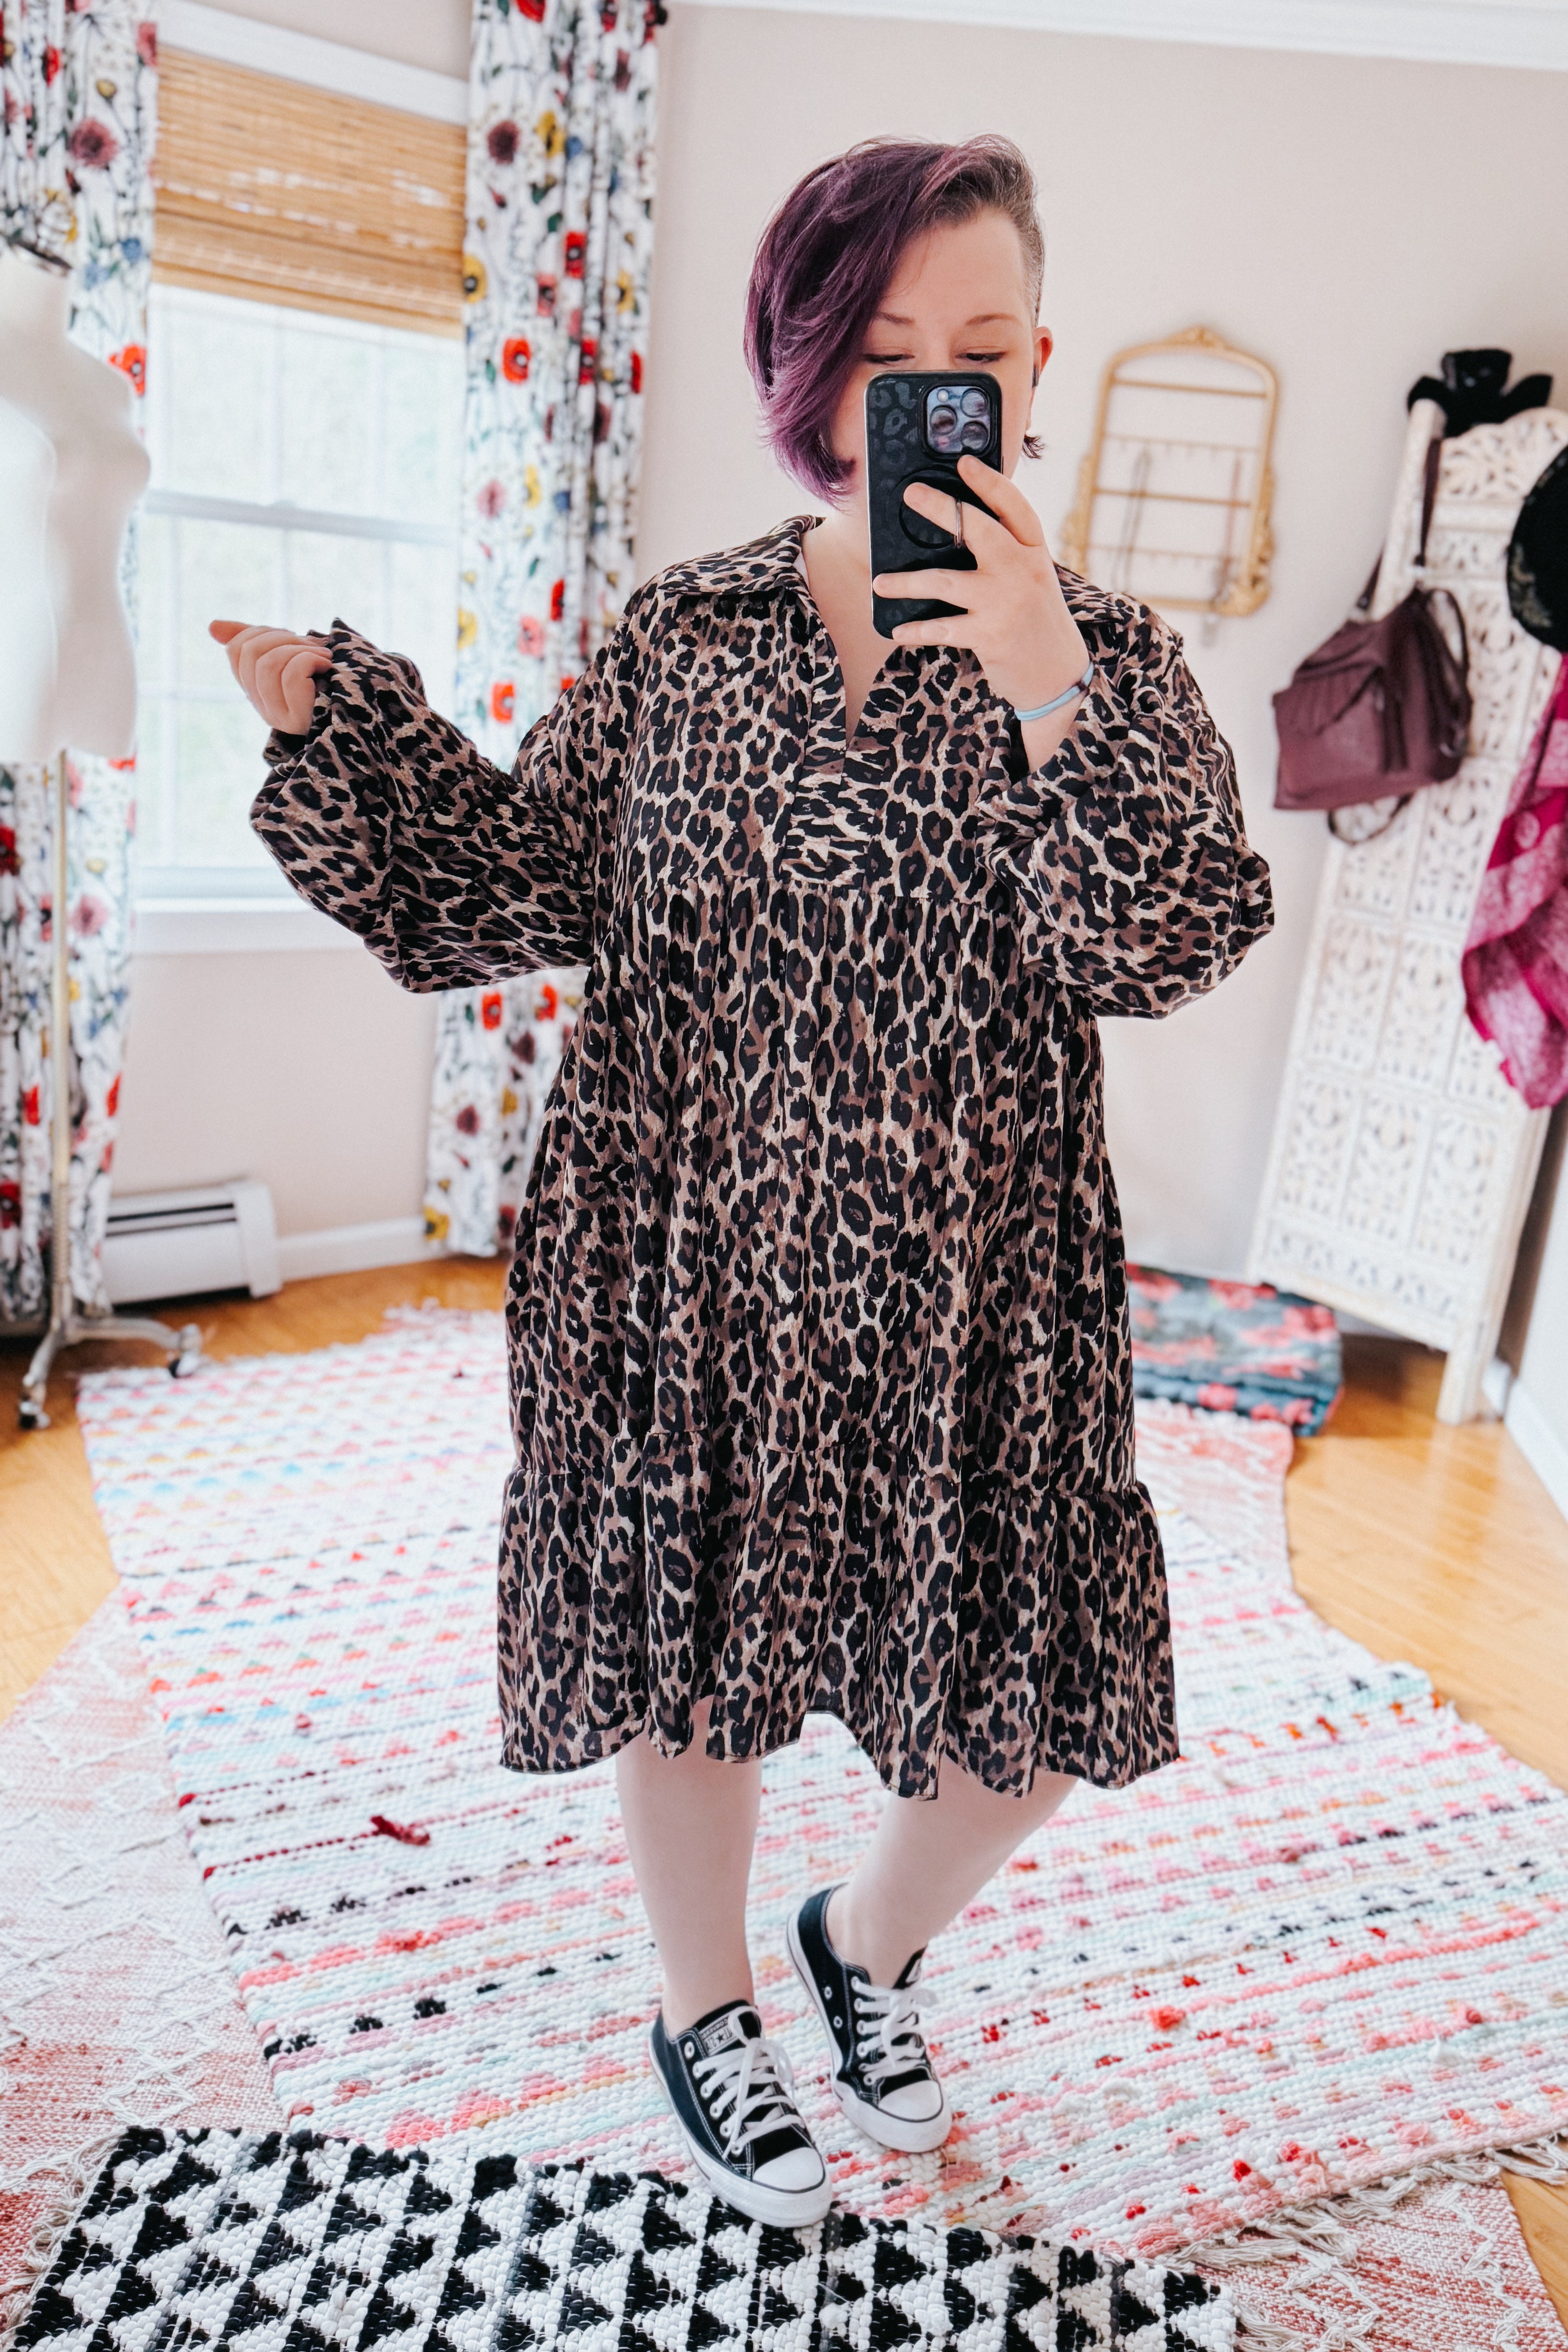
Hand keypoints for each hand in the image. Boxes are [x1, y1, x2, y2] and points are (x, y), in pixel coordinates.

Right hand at [209, 620, 331, 732]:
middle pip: (249, 652)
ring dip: (301, 649)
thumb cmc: (332, 676)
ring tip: (323, 658)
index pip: (236, 648)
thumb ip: (256, 640)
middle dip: (284, 638)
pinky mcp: (296, 719)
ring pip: (268, 663)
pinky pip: (290, 673)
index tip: (292, 639)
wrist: (370, 705)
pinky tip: (327, 668)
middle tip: (312, 647)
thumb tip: (212, 626)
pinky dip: (311, 660)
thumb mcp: (293, 651)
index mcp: (256, 688)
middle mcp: (261, 705)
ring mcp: (276, 715)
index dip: (263, 632)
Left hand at [873, 455, 1089, 717]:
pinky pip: (942, 628)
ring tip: (880, 584)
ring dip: (906, 582)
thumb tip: (957, 533)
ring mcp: (1005, 602)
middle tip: (911, 494)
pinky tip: (898, 630)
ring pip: (945, 582)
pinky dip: (916, 630)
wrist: (1058, 675)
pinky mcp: (991, 635)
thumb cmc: (1037, 622)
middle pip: (978, 529)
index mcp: (1034, 551)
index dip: (990, 482)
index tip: (964, 462)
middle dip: (941, 508)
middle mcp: (1022, 570)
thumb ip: (1006, 555)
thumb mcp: (1033, 579)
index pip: (1014, 507)